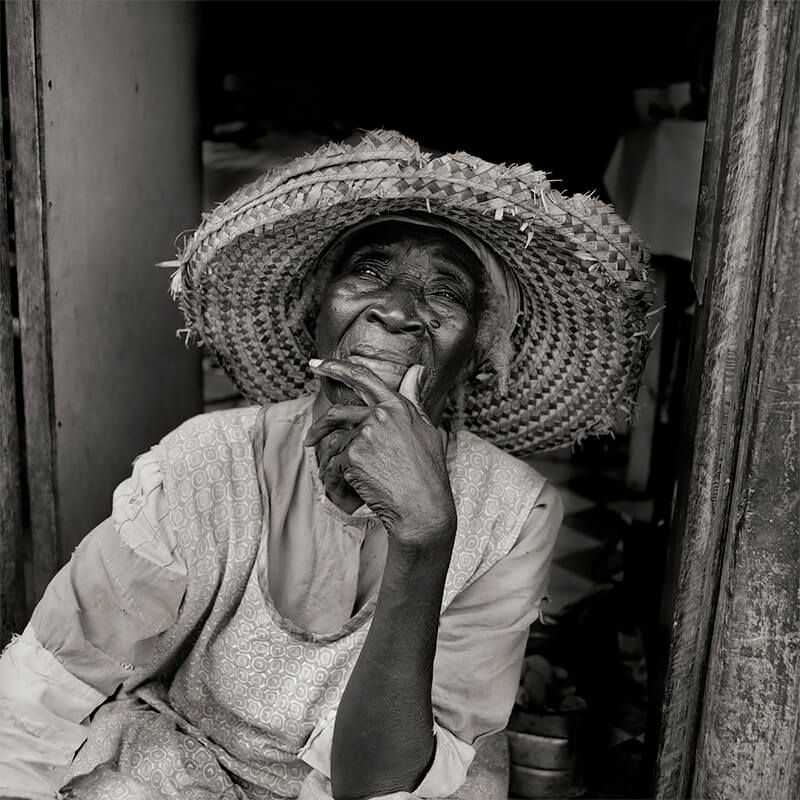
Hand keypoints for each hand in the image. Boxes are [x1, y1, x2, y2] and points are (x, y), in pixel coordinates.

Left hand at [305, 359, 456, 550]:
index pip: (363, 378)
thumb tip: (416, 369)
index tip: (316, 365)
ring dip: (337, 463)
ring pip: (337, 444)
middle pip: (337, 414)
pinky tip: (355, 488)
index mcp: (398, 406)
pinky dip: (339, 478)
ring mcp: (366, 433)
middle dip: (319, 427)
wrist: (422, 506)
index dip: (336, 368)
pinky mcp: (353, 454)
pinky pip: (335, 464)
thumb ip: (413, 398)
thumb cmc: (428, 472)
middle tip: (308, 439)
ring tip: (348, 481)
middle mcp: (381, 414)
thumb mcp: (427, 429)